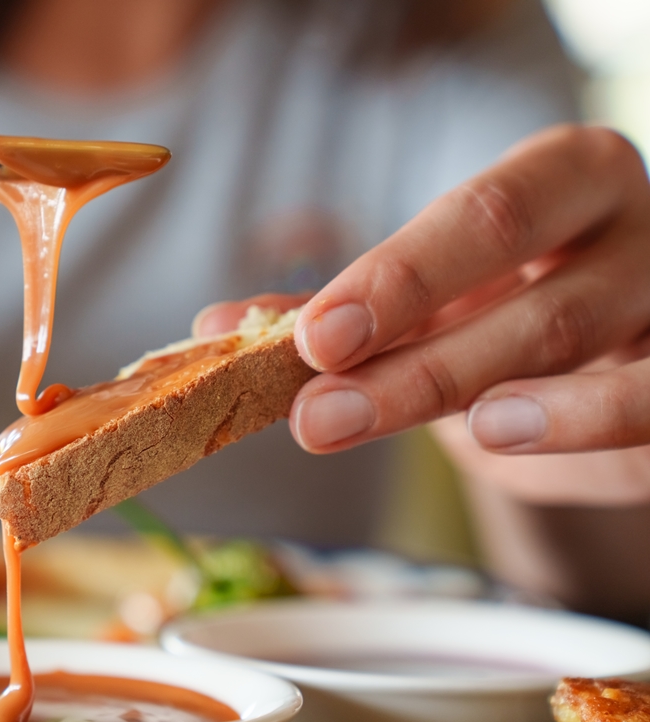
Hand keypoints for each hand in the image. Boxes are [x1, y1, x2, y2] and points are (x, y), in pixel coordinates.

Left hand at [198, 125, 649, 504]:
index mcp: (564, 179)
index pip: (484, 215)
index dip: (398, 276)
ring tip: (376, 428)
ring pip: (574, 349)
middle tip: (314, 407)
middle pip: (528, 287)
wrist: (615, 359)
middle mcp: (631, 229)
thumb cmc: (512, 303)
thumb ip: (340, 309)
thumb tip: (217, 327)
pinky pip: (644, 408)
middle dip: (413, 353)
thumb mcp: (434, 298)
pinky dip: (575, 423)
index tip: (312, 337)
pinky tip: (498, 437)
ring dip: (463, 395)